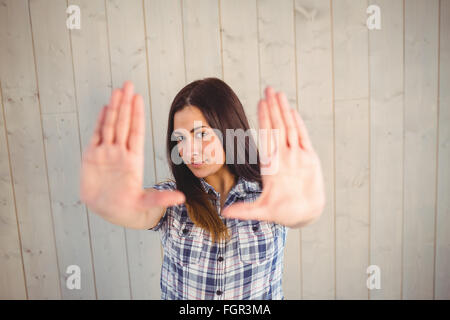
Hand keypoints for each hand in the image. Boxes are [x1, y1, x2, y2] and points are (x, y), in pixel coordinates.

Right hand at [80, 81, 184, 221]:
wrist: (110, 212)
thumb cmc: (130, 208)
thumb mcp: (147, 204)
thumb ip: (162, 199)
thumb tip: (182, 199)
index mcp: (134, 160)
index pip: (136, 132)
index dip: (136, 115)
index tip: (138, 98)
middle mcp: (120, 153)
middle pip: (123, 124)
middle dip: (125, 104)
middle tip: (128, 84)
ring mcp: (106, 154)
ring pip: (109, 126)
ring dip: (113, 109)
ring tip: (117, 91)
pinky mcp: (91, 158)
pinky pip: (95, 136)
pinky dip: (99, 122)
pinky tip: (104, 108)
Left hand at [221, 86, 325, 227]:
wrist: (304, 215)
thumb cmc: (283, 213)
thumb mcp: (262, 211)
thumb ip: (244, 210)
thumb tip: (223, 213)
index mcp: (270, 164)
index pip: (266, 136)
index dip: (263, 119)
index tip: (259, 103)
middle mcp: (283, 156)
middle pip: (277, 127)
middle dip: (272, 108)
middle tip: (268, 88)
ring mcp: (296, 156)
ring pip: (290, 128)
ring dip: (284, 111)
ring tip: (280, 94)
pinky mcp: (309, 160)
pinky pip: (303, 139)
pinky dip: (299, 125)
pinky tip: (293, 111)